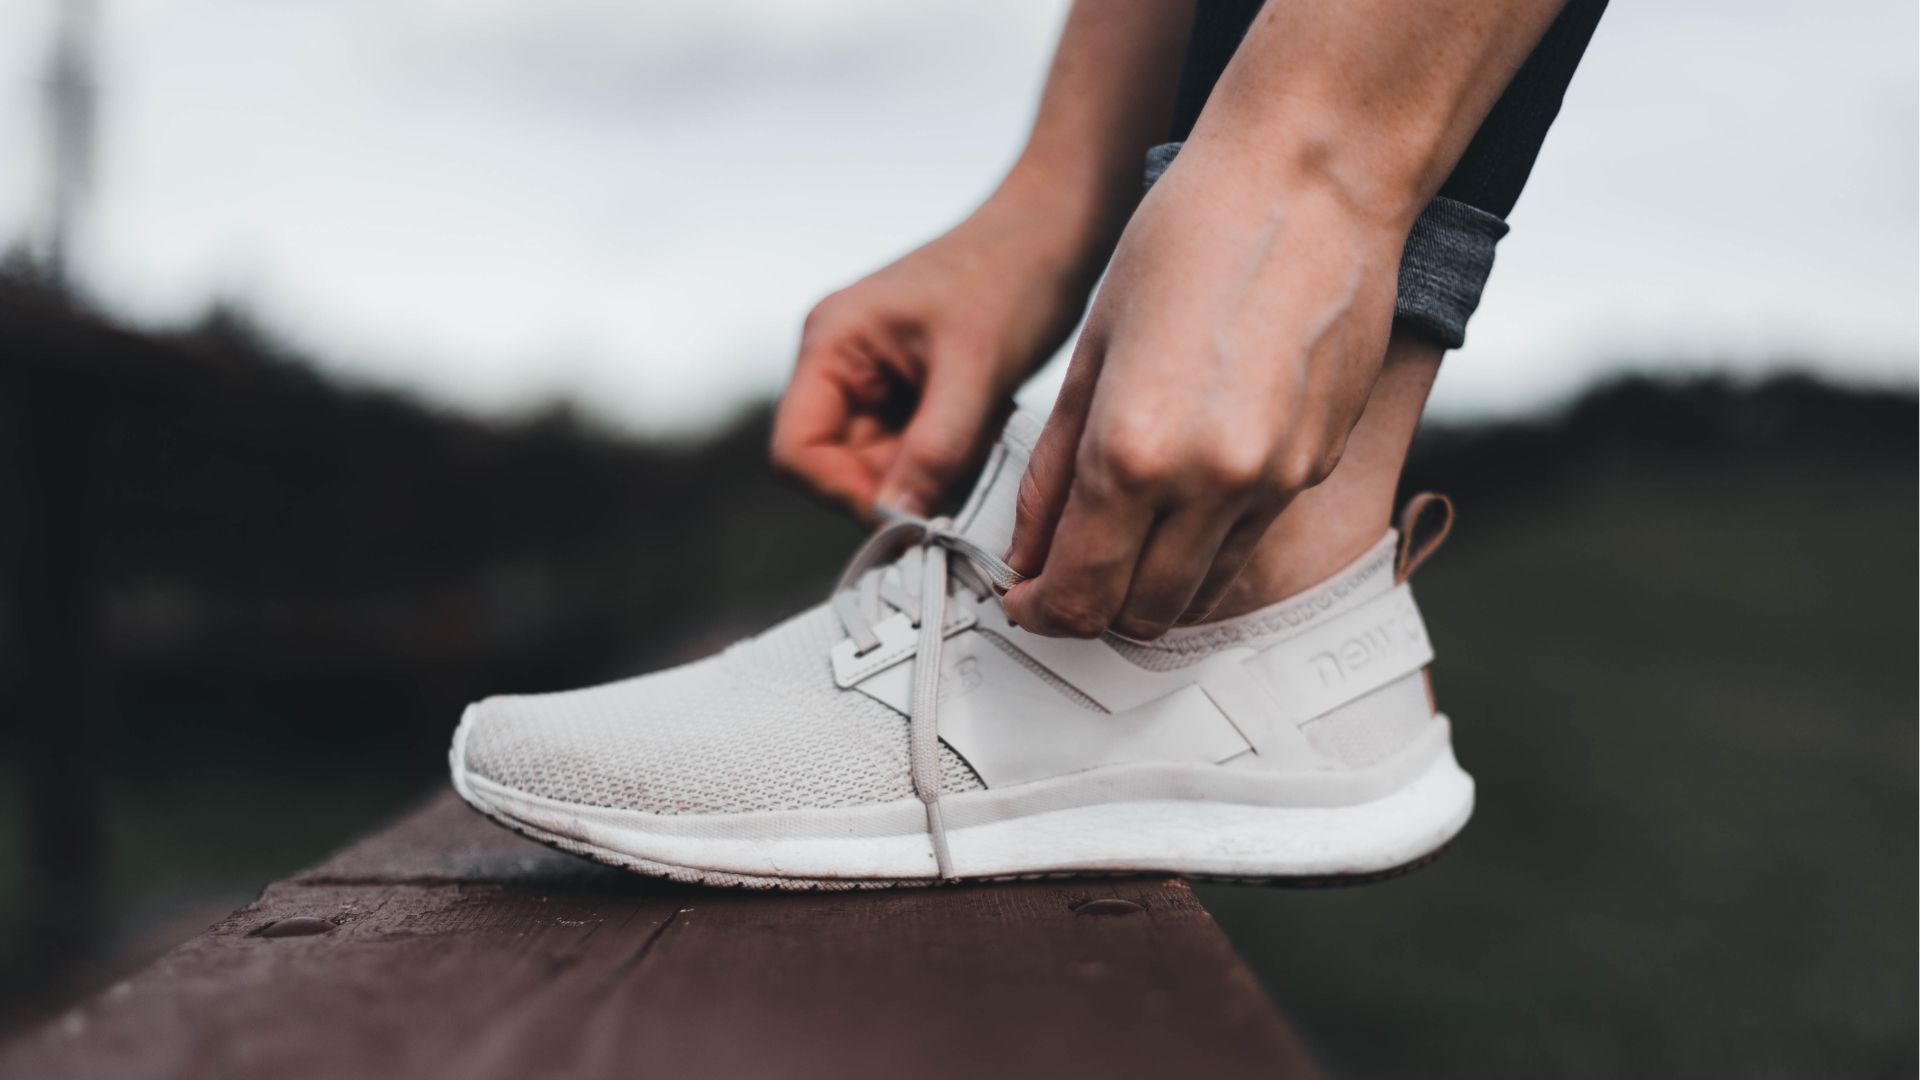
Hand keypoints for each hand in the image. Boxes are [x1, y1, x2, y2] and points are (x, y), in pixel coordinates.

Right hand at [771, 194, 1096, 518]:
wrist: (1055, 231)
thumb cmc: (1013, 274)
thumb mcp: (975, 373)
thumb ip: (932, 452)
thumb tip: (896, 521)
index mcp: (831, 342)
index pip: (796, 451)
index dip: (841, 492)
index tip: (905, 513)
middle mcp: (837, 360)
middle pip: (834, 464)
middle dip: (894, 482)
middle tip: (958, 471)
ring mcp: (870, 374)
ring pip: (877, 464)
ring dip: (925, 471)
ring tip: (978, 435)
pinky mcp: (906, 386)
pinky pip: (909, 448)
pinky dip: (944, 455)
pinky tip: (980, 427)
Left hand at [1002, 142, 1406, 639]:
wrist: (1312, 179)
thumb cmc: (1192, 235)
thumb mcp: (1089, 352)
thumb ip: (1055, 469)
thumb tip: (1028, 551)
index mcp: (1134, 452)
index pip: (1077, 595)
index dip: (1038, 611)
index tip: (1023, 597)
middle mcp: (1211, 484)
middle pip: (1138, 616)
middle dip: (1089, 611)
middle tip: (1061, 575)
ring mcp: (1274, 483)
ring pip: (1199, 595)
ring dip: (1149, 588)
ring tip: (1118, 537)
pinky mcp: (1316, 468)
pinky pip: (1246, 545)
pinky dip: (1203, 548)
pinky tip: (1181, 496)